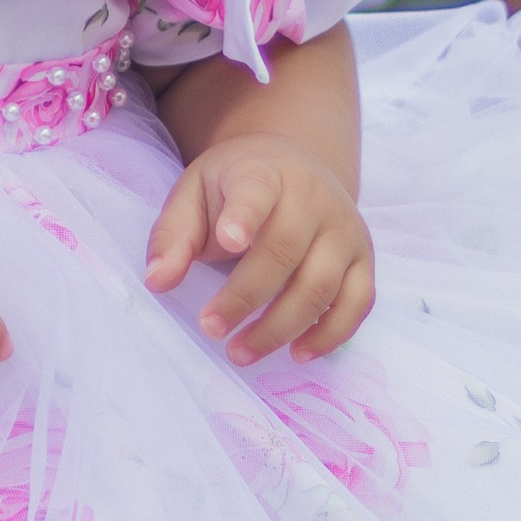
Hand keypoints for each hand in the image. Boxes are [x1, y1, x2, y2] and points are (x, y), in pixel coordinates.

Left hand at [145, 133, 373, 364]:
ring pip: (322, 285)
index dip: (244, 216)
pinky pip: (358, 303)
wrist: (294, 166)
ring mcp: (345, 230)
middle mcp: (314, 198)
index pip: (257, 190)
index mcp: (265, 172)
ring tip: (240, 351)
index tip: (227, 241)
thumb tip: (157, 282)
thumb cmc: (235, 185)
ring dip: (280, 327)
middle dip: (245, 296)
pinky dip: (331, 335)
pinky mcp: (363, 259)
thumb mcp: (194, 192)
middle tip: (210, 328)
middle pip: (285, 251)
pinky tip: (297, 354)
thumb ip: (173, 234)